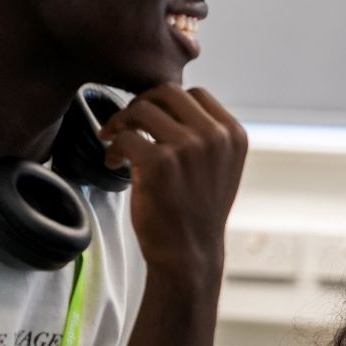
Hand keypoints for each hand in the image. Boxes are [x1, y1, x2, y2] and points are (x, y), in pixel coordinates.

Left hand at [98, 84, 247, 278]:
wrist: (189, 254)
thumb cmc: (196, 210)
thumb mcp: (217, 166)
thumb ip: (204, 134)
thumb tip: (163, 101)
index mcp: (233, 134)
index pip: (195, 94)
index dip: (166, 103)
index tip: (150, 120)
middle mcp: (215, 136)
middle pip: (168, 91)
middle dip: (141, 104)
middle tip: (125, 125)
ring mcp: (189, 147)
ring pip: (142, 109)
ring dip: (121, 122)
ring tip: (115, 145)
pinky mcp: (160, 163)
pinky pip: (125, 136)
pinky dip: (112, 148)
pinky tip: (114, 164)